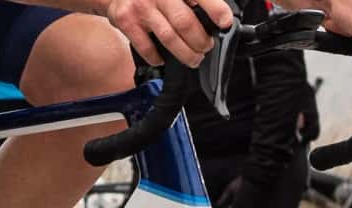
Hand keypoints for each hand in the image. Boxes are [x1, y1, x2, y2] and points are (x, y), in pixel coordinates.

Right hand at [104, 0, 233, 68]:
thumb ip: (190, 1)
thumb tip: (215, 18)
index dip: (216, 9)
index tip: (225, 23)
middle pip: (185, 22)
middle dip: (200, 41)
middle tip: (206, 47)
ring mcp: (141, 7)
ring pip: (169, 38)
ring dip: (185, 53)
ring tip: (193, 59)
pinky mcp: (126, 21)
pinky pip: (146, 46)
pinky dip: (156, 57)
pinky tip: (162, 59)